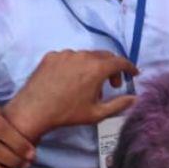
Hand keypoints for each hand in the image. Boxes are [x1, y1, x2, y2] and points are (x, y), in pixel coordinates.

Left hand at [2, 50, 138, 142]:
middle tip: (112, 84)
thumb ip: (119, 104)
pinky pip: (69, 57)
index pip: (120, 61)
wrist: (33, 111)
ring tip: (87, 84)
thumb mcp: (97, 113)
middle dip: (112, 68)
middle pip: (105, 56)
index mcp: (97, 68)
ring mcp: (66, 54)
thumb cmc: (67, 114)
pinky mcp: (52, 56)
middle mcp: (83, 56)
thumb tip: (135, 98)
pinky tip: (69, 80)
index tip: (133, 74)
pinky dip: (75, 65)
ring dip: (93, 66)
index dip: (129, 67)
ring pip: (86, 56)